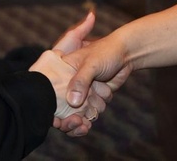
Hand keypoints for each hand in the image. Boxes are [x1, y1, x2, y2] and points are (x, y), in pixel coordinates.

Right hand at [30, 11, 115, 136]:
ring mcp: (82, 93)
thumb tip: (72, 102)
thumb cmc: (106, 52)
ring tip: (85, 118)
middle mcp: (70, 85)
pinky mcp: (93, 100)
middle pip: (62, 108)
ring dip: (81, 118)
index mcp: (63, 72)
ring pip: (76, 114)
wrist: (126, 54)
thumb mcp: (91, 64)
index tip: (55, 120)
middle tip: (74, 122)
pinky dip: (88, 120)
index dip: (51, 108)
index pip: (51, 93)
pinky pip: (88, 115)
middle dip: (67, 119)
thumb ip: (81, 81)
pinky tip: (88, 123)